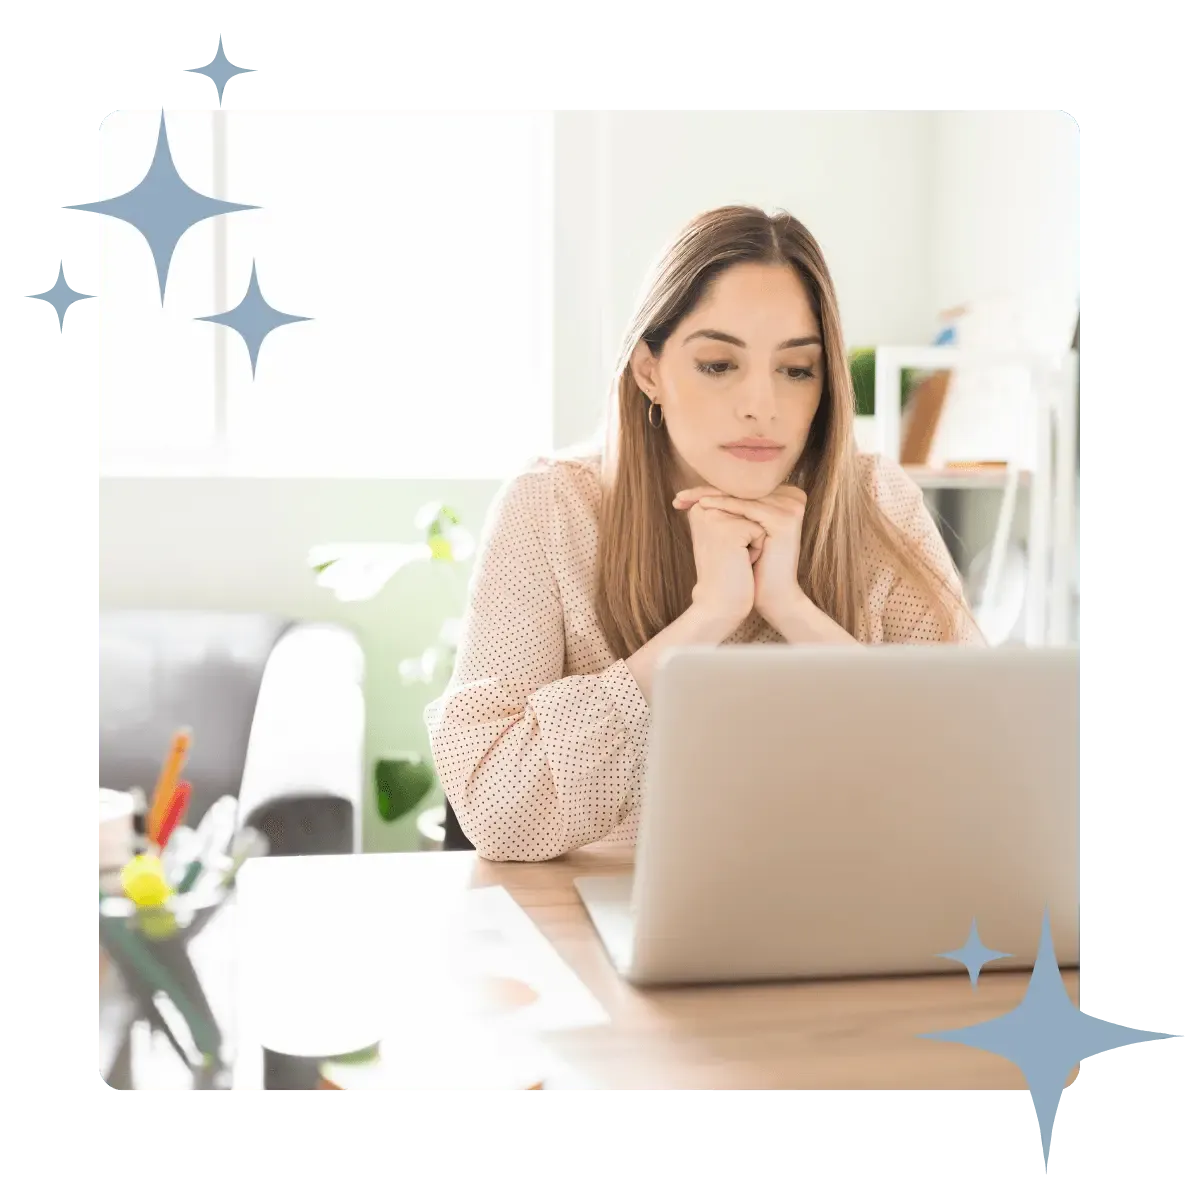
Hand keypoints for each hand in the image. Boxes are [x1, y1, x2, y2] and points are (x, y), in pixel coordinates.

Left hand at [674, 485, 807, 632]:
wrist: (772, 595)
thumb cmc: (753, 566)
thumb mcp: (740, 531)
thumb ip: (730, 507)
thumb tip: (698, 491)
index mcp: (785, 496)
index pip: (741, 487)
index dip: (710, 489)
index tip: (681, 497)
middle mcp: (792, 496)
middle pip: (740, 489)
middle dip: (706, 492)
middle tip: (678, 497)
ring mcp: (791, 506)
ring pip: (742, 496)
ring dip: (711, 496)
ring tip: (684, 499)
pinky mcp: (785, 518)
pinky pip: (748, 507)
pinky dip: (724, 505)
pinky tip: (703, 504)